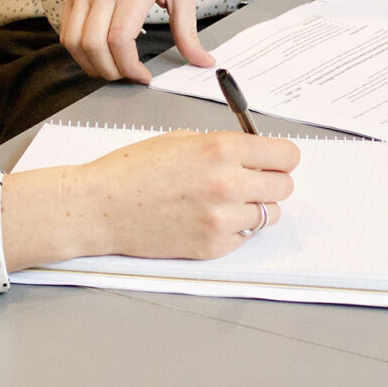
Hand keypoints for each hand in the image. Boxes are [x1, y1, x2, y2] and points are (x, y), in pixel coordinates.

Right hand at [1, 131, 299, 269]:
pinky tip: (204, 219)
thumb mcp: (181, 140)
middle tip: (247, 182)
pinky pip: (244, 237)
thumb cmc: (131, 170)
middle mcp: (229, 184)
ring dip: (251, 208)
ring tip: (220, 202)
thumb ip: (222, 146)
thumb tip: (255, 155)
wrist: (99, 207)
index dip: (280, 158)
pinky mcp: (212, 246)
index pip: (287, 156)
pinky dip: (232, 230)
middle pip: (284, 187)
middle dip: (269, 182)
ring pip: (268, 215)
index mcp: (222, 149)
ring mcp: (222, 219)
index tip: (272, 161)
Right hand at [59, 0, 214, 82]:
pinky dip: (78, 52)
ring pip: (75, 42)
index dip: (129, 66)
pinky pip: (66, 32)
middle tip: (126, 75)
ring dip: (91, 65)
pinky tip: (96, 54)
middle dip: (110, 71)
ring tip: (110, 68)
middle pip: (95, 45)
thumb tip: (202, 60)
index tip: (142, 75)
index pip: (120, 38)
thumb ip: (188, 30)